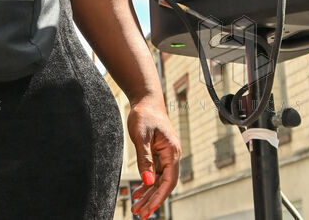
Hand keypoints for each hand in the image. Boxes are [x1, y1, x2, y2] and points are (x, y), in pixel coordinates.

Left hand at [127, 94, 180, 218]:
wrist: (146, 100)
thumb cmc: (144, 115)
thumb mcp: (141, 136)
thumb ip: (145, 159)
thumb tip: (148, 182)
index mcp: (172, 152)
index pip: (169, 181)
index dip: (159, 197)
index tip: (149, 209)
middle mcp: (171, 156)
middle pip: (164, 184)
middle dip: (152, 200)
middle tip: (140, 214)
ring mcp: (165, 156)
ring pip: (158, 180)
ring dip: (148, 194)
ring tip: (136, 207)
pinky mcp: (158, 155)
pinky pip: (154, 173)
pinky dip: (146, 183)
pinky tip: (137, 193)